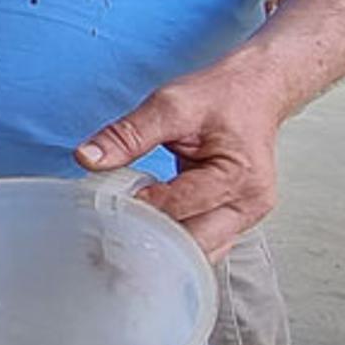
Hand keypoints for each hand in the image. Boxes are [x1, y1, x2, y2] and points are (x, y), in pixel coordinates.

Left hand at [76, 57, 291, 256]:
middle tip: (109, 231)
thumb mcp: (170, 104)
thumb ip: (128, 134)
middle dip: (150, 239)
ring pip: (197, 252)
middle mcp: (249, 204)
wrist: (255, 91)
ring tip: (125, 234)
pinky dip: (174, 243)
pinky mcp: (233, 221)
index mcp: (239, 175)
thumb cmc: (222, 96)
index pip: (179, 206)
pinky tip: (148, 233)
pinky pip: (201, 244)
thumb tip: (89, 158)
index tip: (106, 205)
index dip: (139, 208)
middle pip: (192, 242)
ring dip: (162, 248)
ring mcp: (244, 217)